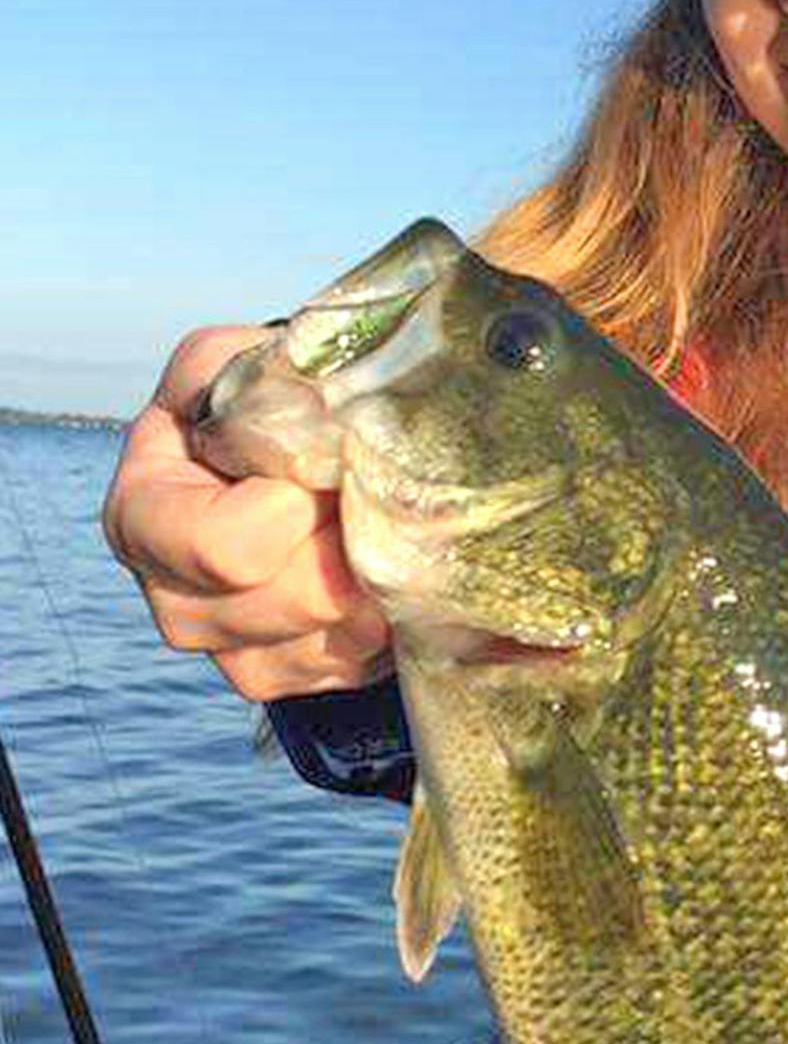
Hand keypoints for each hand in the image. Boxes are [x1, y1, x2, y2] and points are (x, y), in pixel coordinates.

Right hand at [102, 326, 392, 701]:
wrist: (294, 463)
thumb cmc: (261, 405)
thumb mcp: (241, 362)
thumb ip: (258, 374)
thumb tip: (318, 412)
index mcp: (143, 514)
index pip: (224, 547)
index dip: (295, 508)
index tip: (327, 463)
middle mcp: (172, 598)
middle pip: (293, 601)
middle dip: (350, 540)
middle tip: (370, 492)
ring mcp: (227, 653)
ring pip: (338, 634)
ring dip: (379, 574)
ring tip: (380, 523)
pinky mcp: (283, 681)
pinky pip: (358, 661)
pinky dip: (387, 614)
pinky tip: (378, 567)